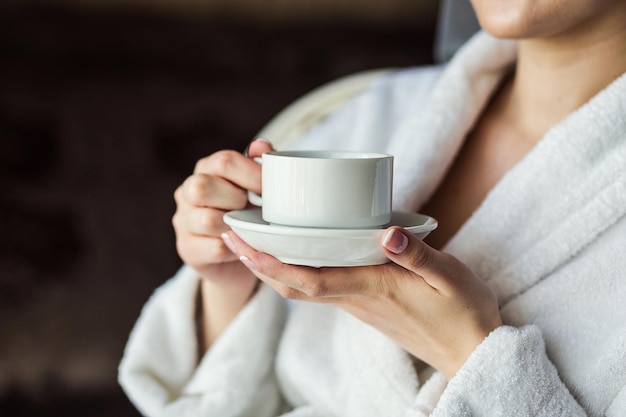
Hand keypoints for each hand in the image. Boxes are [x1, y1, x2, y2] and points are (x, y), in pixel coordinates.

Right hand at [172, 138, 273, 347]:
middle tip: (252, 209)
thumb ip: (261, 165)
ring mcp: (183, 221)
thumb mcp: (257, 186)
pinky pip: (215, 248)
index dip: (252, 174)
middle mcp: (187, 191)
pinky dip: (236, 248)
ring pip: (208, 220)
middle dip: (236, 199)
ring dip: (236, 226)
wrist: (238, 255)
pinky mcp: (187, 249)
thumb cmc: (248, 211)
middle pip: (202, 187)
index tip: (271, 189)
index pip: (223, 162)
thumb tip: (261, 146)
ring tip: (249, 228)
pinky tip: (245, 245)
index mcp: (206, 169)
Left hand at [225, 226, 501, 379]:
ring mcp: (359, 303)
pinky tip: (299, 249)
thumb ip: (418, 255)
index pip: (308, 278)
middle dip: (259, 262)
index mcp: (372, 288)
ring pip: (304, 286)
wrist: (471, 352)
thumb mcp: (450, 277)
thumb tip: (386, 231)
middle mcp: (357, 298)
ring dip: (274, 265)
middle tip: (232, 232)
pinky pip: (321, 285)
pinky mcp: (366, 302)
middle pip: (294, 284)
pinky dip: (299, 269)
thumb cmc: (463, 314)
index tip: (242, 243)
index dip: (271, 263)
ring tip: (254, 237)